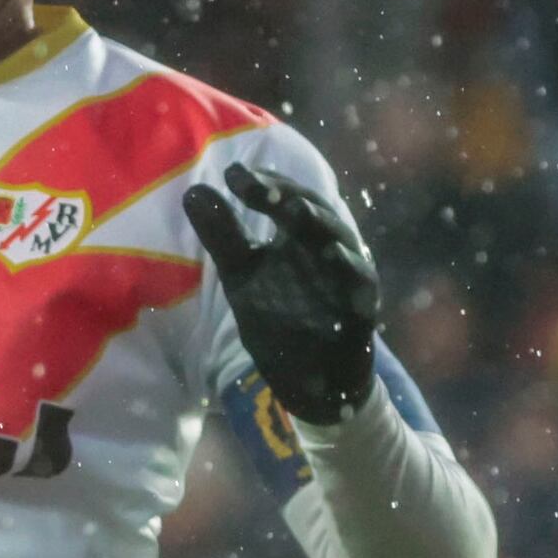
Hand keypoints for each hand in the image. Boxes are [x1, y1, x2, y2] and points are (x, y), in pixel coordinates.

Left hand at [179, 168, 380, 427]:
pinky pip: (360, 285)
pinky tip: (331, 258)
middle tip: (260, 187)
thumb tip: (194, 190)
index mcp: (300, 234)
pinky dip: (348, 270)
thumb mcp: (243, 277)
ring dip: (319, 225)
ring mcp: (349, 276)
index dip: (263, 183)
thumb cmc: (282, 320)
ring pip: (341, 243)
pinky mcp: (363, 309)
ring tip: (295, 211)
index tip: (232, 176)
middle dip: (289, 197)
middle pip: (316, 211)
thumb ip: (223, 236)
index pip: (285, 197)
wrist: (313, 381)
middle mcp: (330, 246)